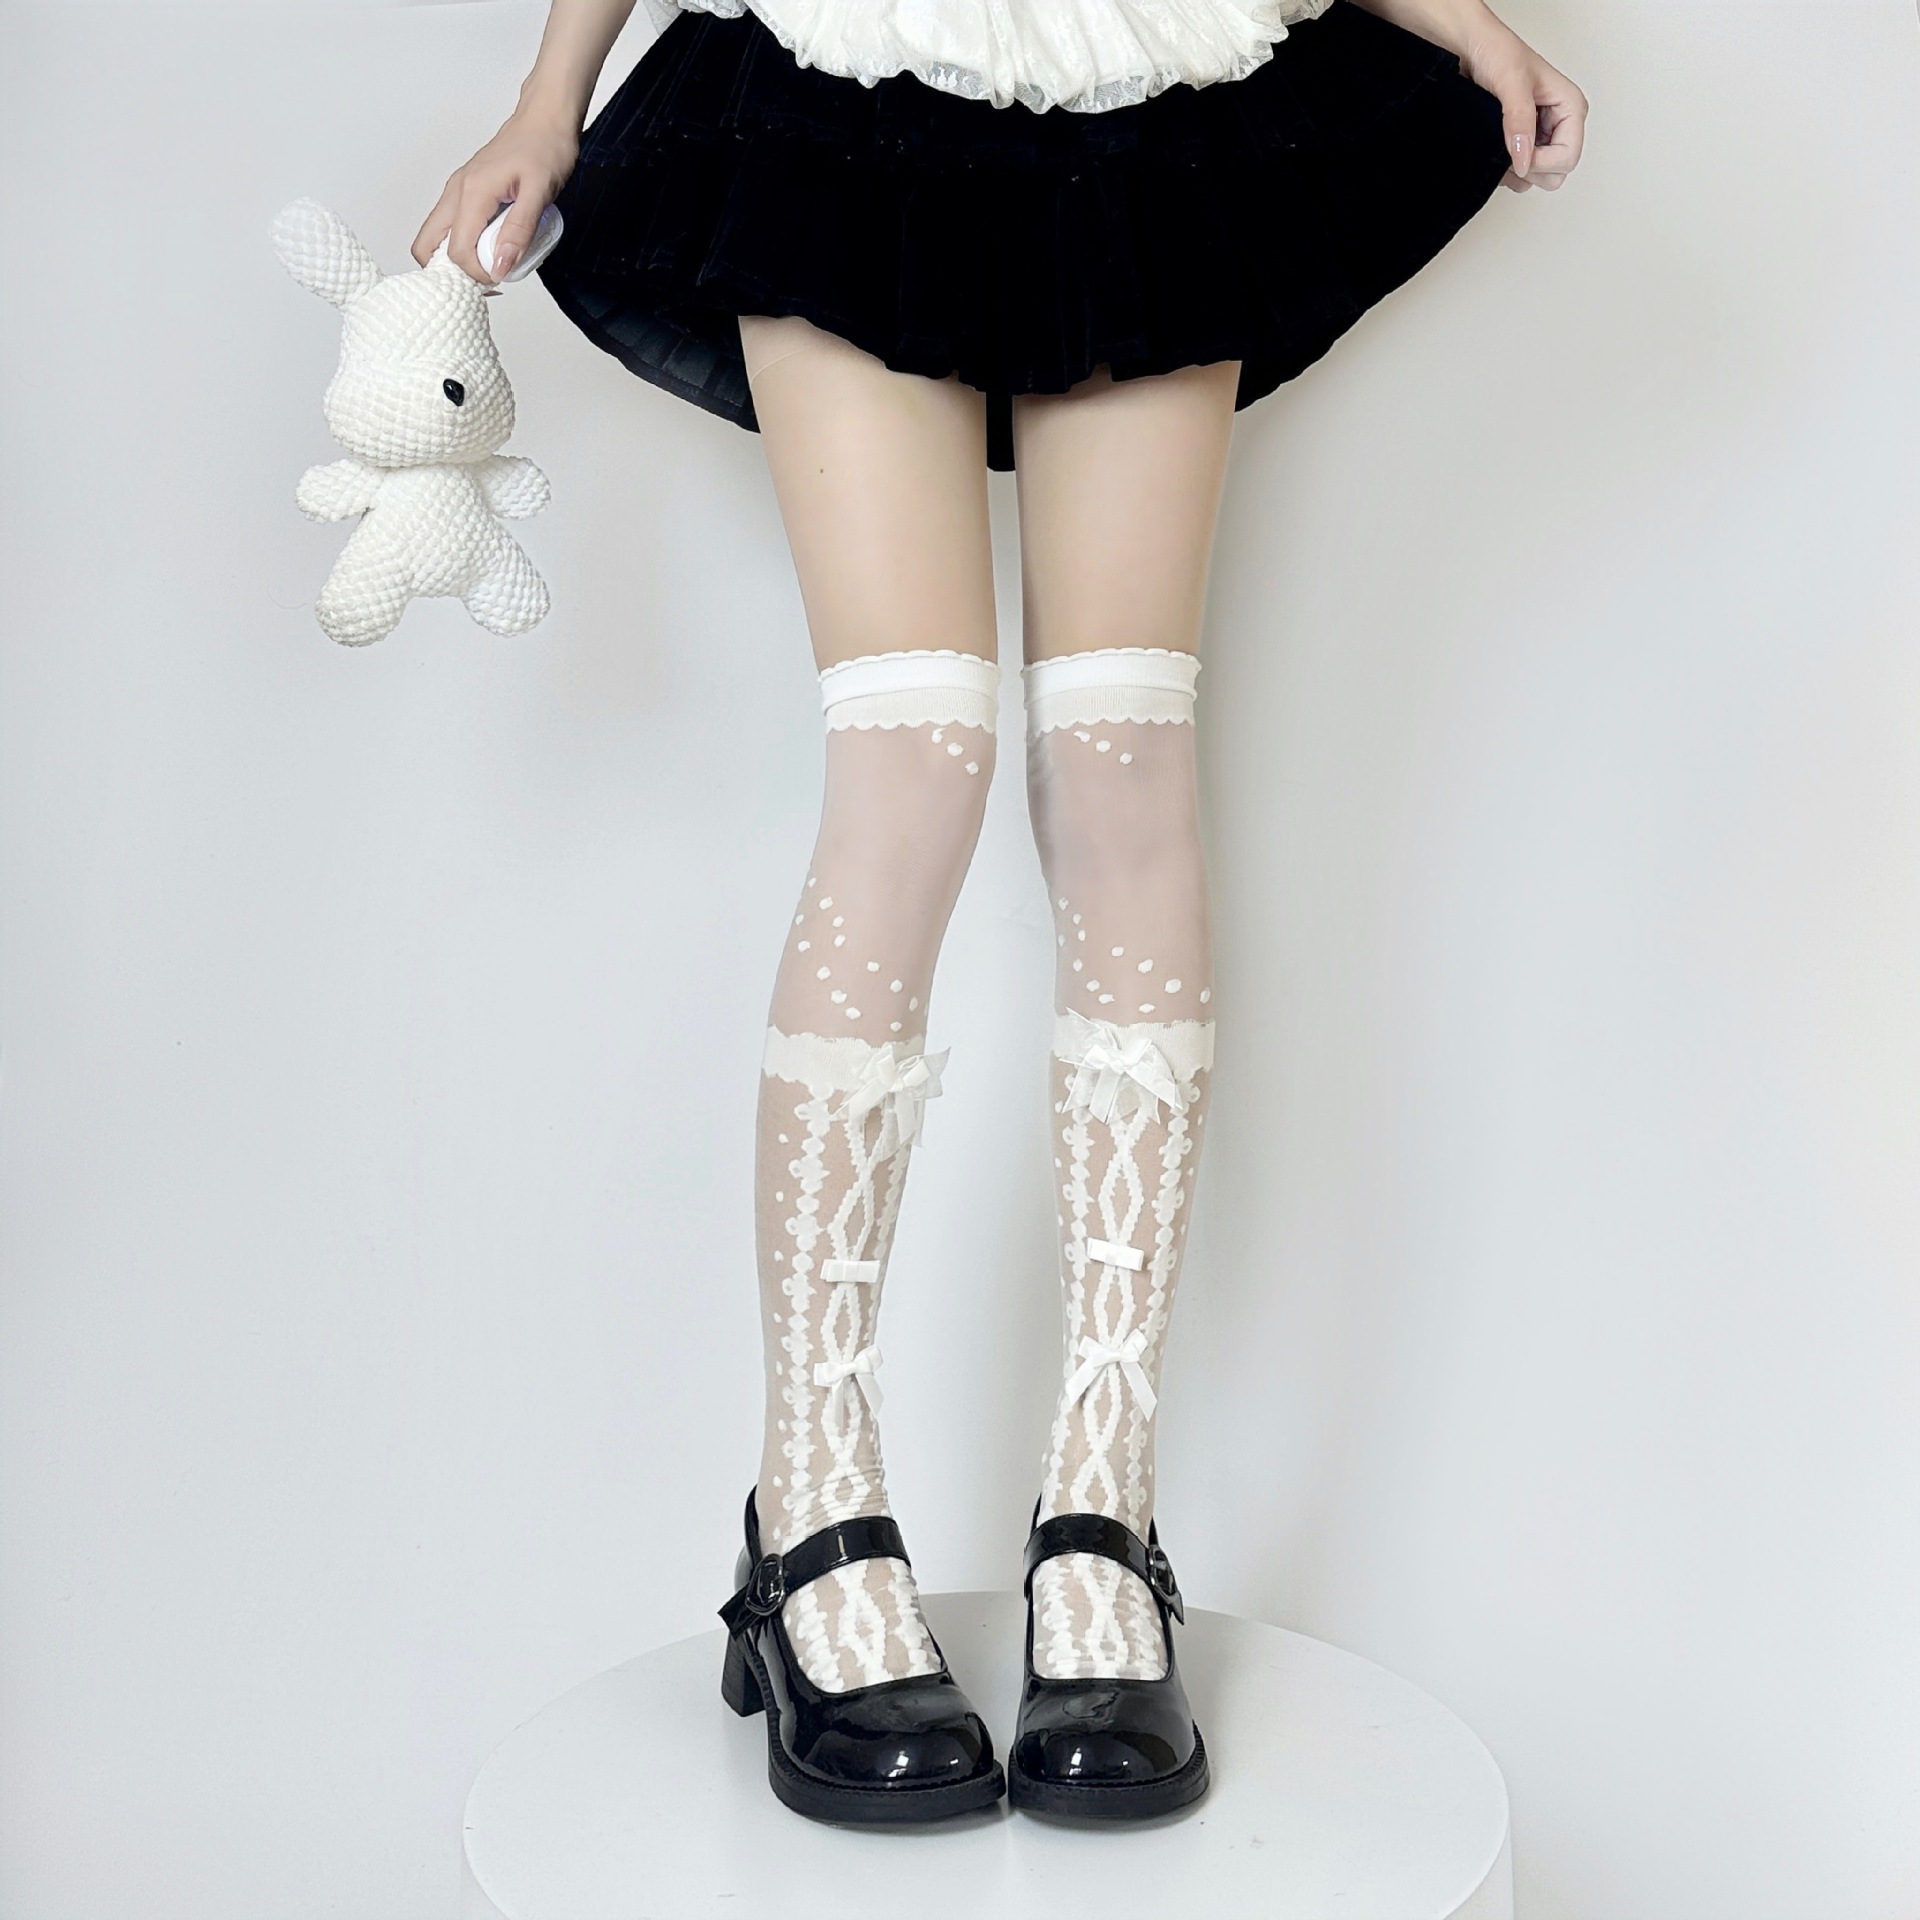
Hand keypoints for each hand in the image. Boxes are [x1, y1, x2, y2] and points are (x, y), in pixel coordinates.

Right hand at [413, 111, 578, 283]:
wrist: (545, 120)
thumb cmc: (545, 148)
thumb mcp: (540, 193)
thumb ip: (519, 231)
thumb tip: (501, 266)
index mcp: (472, 193)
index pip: (456, 251)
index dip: (476, 274)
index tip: (502, 278)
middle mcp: (457, 191)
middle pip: (428, 245)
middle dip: (452, 271)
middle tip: (487, 277)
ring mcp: (458, 190)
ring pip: (438, 236)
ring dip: (459, 258)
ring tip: (493, 262)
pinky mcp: (466, 192)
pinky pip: (453, 226)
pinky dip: (466, 243)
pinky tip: (493, 245)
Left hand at [1459, 13, 1586, 190]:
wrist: (1468, 48)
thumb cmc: (1496, 51)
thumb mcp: (1511, 82)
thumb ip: (1520, 120)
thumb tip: (1524, 159)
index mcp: (1570, 107)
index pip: (1568, 157)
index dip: (1541, 163)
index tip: (1517, 153)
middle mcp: (1559, 123)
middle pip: (1556, 173)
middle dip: (1531, 168)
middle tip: (1509, 149)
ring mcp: (1540, 136)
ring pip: (1539, 177)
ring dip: (1517, 171)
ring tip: (1500, 147)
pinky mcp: (1520, 143)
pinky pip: (1520, 175)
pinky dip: (1506, 172)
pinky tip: (1495, 152)